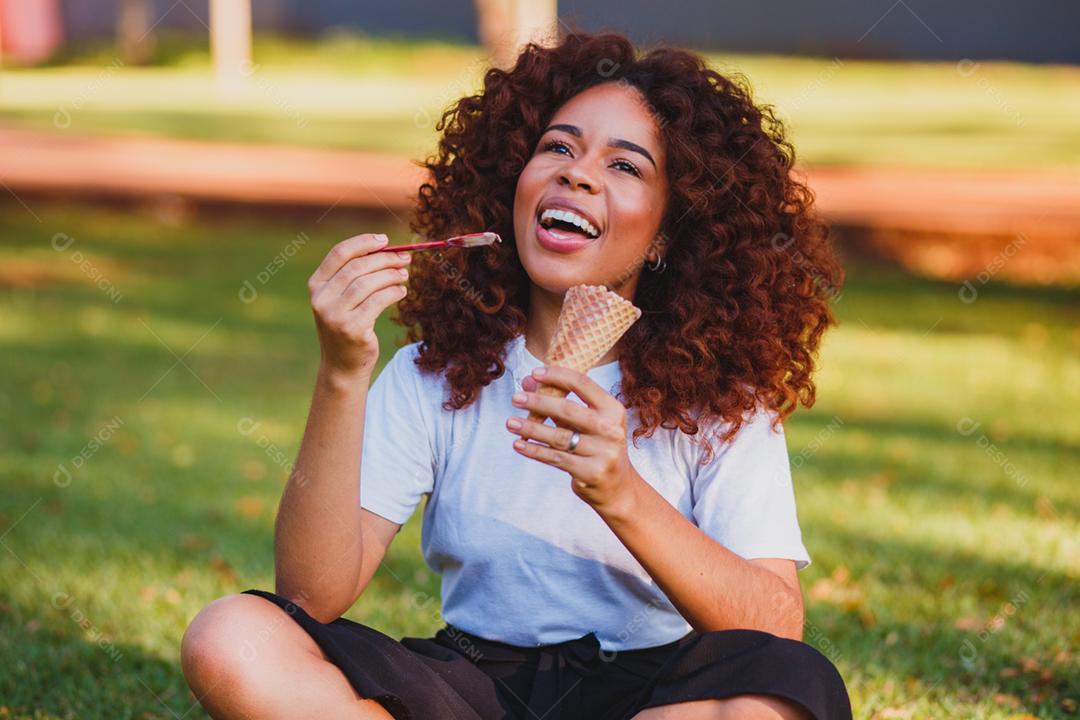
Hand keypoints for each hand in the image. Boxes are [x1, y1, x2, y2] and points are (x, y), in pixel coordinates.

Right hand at [307, 233, 410, 379]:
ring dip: (391, 275)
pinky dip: (393, 293)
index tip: (385, 240)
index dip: (364, 242)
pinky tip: (402, 292)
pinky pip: (378, 302)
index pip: (339, 253)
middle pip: (357, 267)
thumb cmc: (347, 326)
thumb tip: (387, 249)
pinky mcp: (351, 328)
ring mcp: (334, 315)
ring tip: (404, 275)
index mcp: (316, 285)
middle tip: (405, 258)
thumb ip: (354, 276)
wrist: (342, 365)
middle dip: (384, 259)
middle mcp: (321, 298)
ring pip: (368, 283)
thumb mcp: (342, 299)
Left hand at [507, 365, 639, 511]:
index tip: (534, 373)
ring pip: (559, 437)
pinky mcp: (592, 473)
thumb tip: (528, 382)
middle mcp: (611, 429)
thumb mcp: (585, 422)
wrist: (617, 487)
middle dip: (538, 402)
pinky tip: (519, 444)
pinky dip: (535, 451)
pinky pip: (556, 458)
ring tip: (510, 423)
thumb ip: (559, 402)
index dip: (557, 375)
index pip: (583, 384)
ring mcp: (603, 453)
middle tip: (516, 398)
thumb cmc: (596, 447)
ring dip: (531, 428)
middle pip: (568, 410)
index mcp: (613, 410)